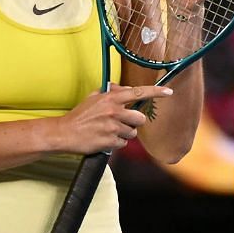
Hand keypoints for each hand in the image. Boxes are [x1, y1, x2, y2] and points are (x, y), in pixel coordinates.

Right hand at [54, 83, 173, 154]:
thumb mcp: (93, 97)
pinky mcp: (110, 141)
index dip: (155, 92)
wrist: (65, 133)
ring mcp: (112, 127)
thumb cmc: (79, 116)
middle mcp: (113, 111)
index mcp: (110, 98)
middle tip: (122, 122)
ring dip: (124, 133)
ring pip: (132, 132)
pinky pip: (123, 143)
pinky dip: (116, 142)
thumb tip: (125, 90)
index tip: (168, 91)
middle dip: (134, 122)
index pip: (138, 92)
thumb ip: (110, 92)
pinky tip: (105, 139)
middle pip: (139, 118)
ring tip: (109, 131)